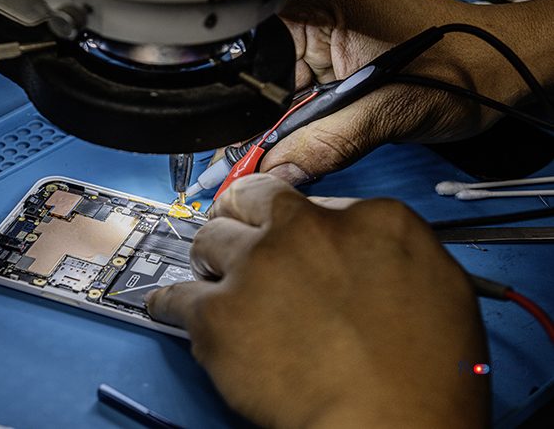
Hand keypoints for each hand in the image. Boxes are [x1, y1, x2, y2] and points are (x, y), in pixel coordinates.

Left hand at [146, 175, 489, 427]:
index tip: (290, 240)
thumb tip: (358, 247)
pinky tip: (168, 307)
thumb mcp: (439, 286)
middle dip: (242, 215)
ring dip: (210, 259)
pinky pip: (175, 296)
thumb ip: (388, 250)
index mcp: (368, 219)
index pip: (314, 202)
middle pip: (252, 201)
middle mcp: (305, 229)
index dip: (298, 226)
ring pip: (209, 240)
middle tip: (238, 236)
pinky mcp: (217, 313)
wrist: (386, 424)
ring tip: (212, 280)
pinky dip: (170, 303)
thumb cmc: (425, 376)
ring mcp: (256, 267)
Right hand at [262, 0, 553, 184]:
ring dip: (291, 129)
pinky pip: (308, 99)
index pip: (255, 62)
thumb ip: (327, 143)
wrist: (512, 64)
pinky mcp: (341, 61)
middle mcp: (317, 19)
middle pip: (264, 82)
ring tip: (296, 154)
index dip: (245, 113)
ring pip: (284, 96)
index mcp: (320, 10)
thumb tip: (275, 174)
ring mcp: (328, 40)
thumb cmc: (469, 67)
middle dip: (266, 128)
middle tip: (260, 169)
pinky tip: (315, 143)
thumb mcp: (391, 110)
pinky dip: (310, 126)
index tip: (241, 157)